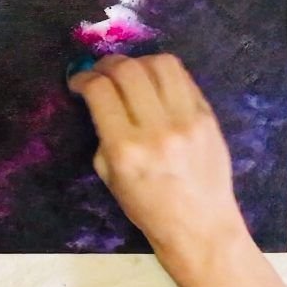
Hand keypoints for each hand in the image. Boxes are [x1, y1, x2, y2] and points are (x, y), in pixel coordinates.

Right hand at [69, 54, 286, 286]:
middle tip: (101, 71)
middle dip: (107, 64)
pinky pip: (183, 77)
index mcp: (125, 149)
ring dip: (138, 61)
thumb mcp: (110, 177)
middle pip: (128, 70)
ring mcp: (187, 120)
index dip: (84, 77)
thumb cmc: (148, 208)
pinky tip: (154, 81)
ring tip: (130, 72)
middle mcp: (157, 129)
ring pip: (159, 63)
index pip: (100, 91)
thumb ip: (104, 134)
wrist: (201, 225)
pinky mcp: (208, 116)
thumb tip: (100, 97)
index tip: (79, 80)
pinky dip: (162, 72)